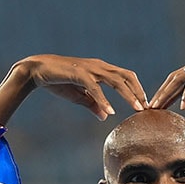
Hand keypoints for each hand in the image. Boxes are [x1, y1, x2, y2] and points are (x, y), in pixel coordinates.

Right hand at [20, 54, 147, 120]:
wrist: (37, 71)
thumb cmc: (59, 82)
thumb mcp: (79, 96)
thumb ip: (93, 104)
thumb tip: (105, 116)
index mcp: (101, 70)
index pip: (126, 77)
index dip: (137, 89)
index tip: (145, 105)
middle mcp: (98, 66)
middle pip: (126, 76)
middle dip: (139, 92)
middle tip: (147, 108)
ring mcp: (89, 68)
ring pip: (115, 80)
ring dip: (128, 95)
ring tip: (137, 109)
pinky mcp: (78, 73)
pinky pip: (95, 87)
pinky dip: (104, 99)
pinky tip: (110, 111)